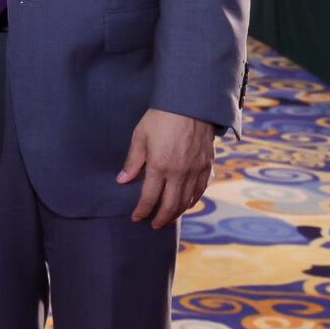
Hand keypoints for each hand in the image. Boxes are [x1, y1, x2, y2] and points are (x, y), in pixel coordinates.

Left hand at [117, 107, 214, 228]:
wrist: (191, 103)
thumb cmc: (161, 117)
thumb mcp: (140, 136)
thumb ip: (133, 161)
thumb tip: (122, 180)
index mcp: (160, 166)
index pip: (149, 197)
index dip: (142, 211)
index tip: (136, 218)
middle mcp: (179, 173)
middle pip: (170, 205)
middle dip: (160, 218)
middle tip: (154, 225)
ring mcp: (195, 171)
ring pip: (187, 201)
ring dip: (177, 213)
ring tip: (168, 219)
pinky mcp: (207, 165)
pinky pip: (201, 190)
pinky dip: (193, 200)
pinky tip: (187, 203)